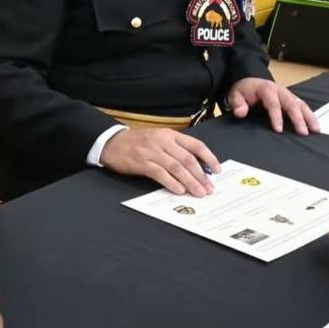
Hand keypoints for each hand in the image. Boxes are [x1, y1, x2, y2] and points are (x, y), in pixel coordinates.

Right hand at [100, 127, 219, 196]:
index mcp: (170, 135)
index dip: (209, 158)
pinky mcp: (141, 163)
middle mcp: (163, 142)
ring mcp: (152, 152)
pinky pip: (160, 174)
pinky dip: (171, 183)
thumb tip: (194, 167)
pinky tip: (179, 190)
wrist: (112, 142)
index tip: (217, 170)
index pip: (195, 145)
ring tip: (198, 192)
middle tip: (209, 188)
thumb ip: (175, 149)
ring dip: (190, 181)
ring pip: (177, 168)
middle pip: (188, 159)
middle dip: (201, 175)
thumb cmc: (136, 142)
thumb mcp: (158, 139)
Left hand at [227, 77, 320, 135]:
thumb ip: (237, 103)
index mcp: (267, 89)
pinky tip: (315, 126)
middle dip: (298, 119)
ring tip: (315, 130)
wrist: (250, 82)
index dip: (276, 117)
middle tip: (303, 133)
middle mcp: (280, 91)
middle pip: (292, 104)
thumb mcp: (235, 95)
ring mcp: (288, 95)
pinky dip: (310, 116)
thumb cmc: (244, 90)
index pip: (273, 104)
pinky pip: (303, 107)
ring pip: (301, 105)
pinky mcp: (291, 99)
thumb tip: (240, 113)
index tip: (278, 130)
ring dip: (309, 117)